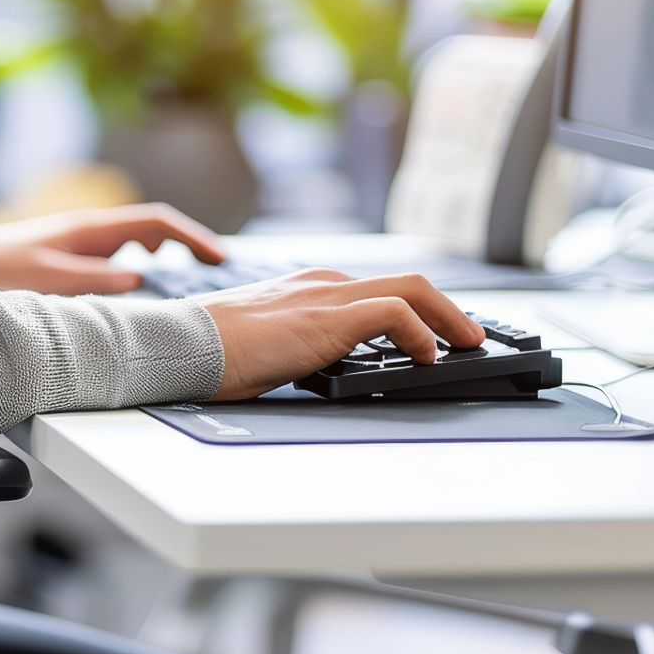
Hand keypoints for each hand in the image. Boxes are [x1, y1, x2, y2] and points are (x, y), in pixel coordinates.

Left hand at [0, 204, 226, 294]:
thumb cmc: (5, 270)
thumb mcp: (50, 280)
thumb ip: (94, 281)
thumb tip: (138, 282)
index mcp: (94, 230)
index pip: (157, 223)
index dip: (192, 237)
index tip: (218, 257)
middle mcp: (95, 231)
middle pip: (156, 228)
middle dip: (190, 243)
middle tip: (218, 267)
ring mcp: (88, 242)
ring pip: (142, 241)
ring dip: (171, 253)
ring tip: (196, 276)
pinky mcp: (78, 255)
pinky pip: (125, 255)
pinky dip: (148, 264)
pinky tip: (152, 286)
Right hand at [197, 270, 486, 399]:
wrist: (184, 346)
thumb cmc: (214, 353)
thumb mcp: (271, 344)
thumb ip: (304, 346)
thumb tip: (328, 370)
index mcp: (309, 287)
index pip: (378, 288)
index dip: (418, 309)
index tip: (437, 332)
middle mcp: (323, 283)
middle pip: (406, 282)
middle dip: (446, 309)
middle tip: (468, 335)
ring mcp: (326, 297)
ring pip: (410, 289)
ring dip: (447, 317)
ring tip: (465, 343)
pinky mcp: (327, 318)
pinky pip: (395, 313)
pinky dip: (421, 331)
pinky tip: (426, 355)